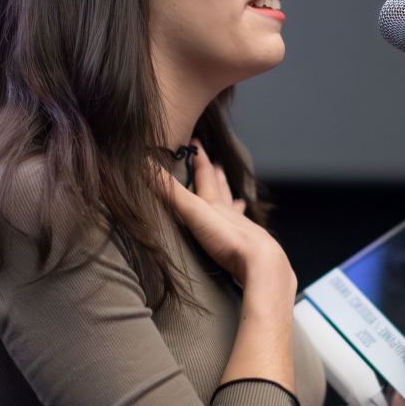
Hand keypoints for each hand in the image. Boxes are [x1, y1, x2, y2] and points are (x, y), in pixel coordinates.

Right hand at [156, 147, 292, 292]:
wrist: (260, 262)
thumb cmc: (228, 236)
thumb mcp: (193, 211)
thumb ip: (170, 191)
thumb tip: (144, 162)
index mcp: (215, 204)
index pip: (206, 175)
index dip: (200, 159)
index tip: (196, 143)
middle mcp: (230, 215)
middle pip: (223, 191)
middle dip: (219, 178)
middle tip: (220, 166)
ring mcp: (242, 232)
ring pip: (236, 213)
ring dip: (233, 205)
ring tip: (238, 200)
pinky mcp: (248, 252)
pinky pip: (243, 237)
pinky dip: (242, 233)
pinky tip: (248, 236)